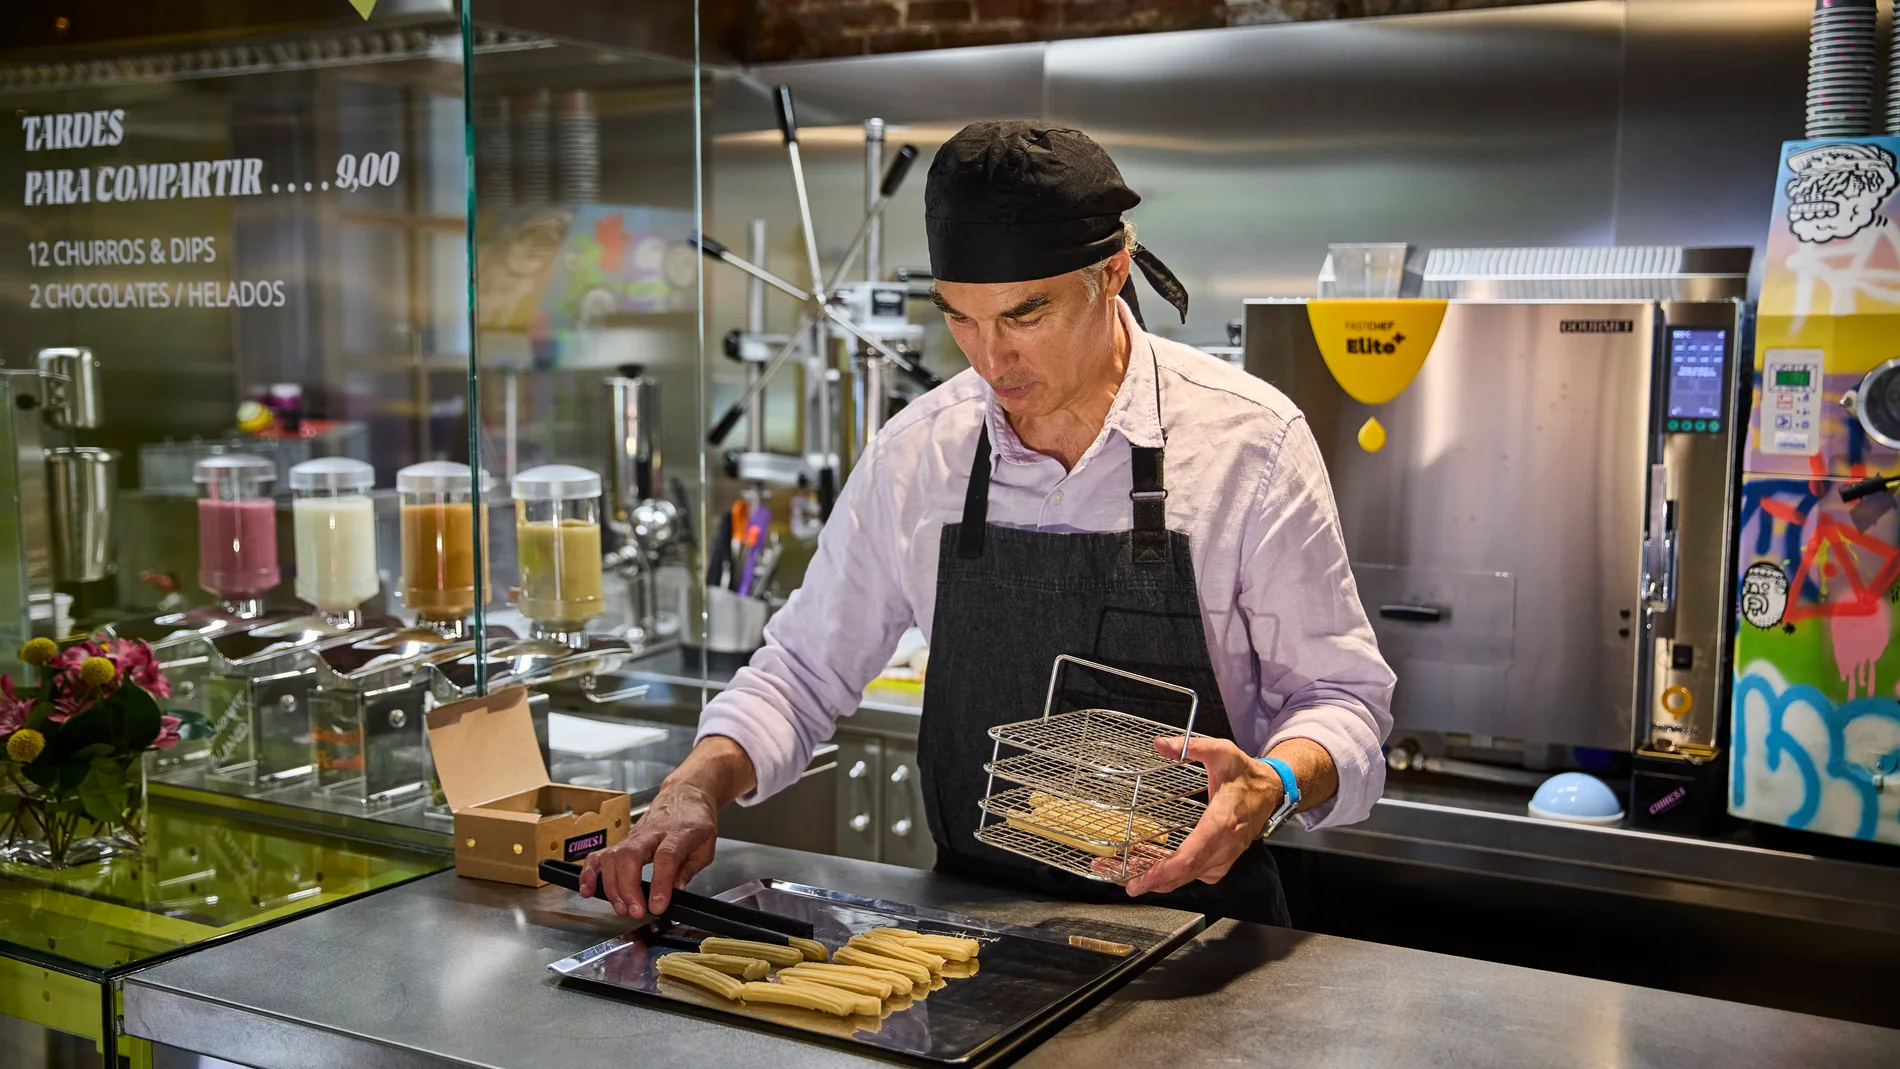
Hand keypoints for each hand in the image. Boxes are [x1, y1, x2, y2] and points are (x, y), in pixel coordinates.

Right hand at [578, 780, 719, 918]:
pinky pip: (599, 855)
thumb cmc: (696, 820)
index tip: (657, 906)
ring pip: (612, 857)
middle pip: (630, 857)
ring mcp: (633, 835)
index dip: (660, 883)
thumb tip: (675, 893)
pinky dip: (589, 873)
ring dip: (612, 887)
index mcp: (679, 832)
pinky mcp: (621, 840)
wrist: (684, 794)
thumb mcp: (706, 846)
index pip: (666, 857)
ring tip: (622, 908)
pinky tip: (588, 890)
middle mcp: (651, 832)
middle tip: (636, 911)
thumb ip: (689, 870)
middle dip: (628, 888)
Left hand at [1122, 735, 1281, 896]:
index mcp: (1221, 822)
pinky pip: (1199, 873)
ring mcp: (1227, 855)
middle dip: (1155, 882)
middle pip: (1187, 873)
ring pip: (1192, 876)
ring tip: (1136, 875)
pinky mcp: (1225, 859)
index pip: (1190, 857)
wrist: (1272, 791)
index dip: (1164, 872)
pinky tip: (1160, 868)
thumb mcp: (1221, 752)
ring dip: (1164, 879)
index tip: (1142, 880)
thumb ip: (1191, 746)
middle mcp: (1224, 845)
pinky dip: (1179, 875)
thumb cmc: (1246, 774)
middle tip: (1129, 884)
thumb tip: (1160, 744)